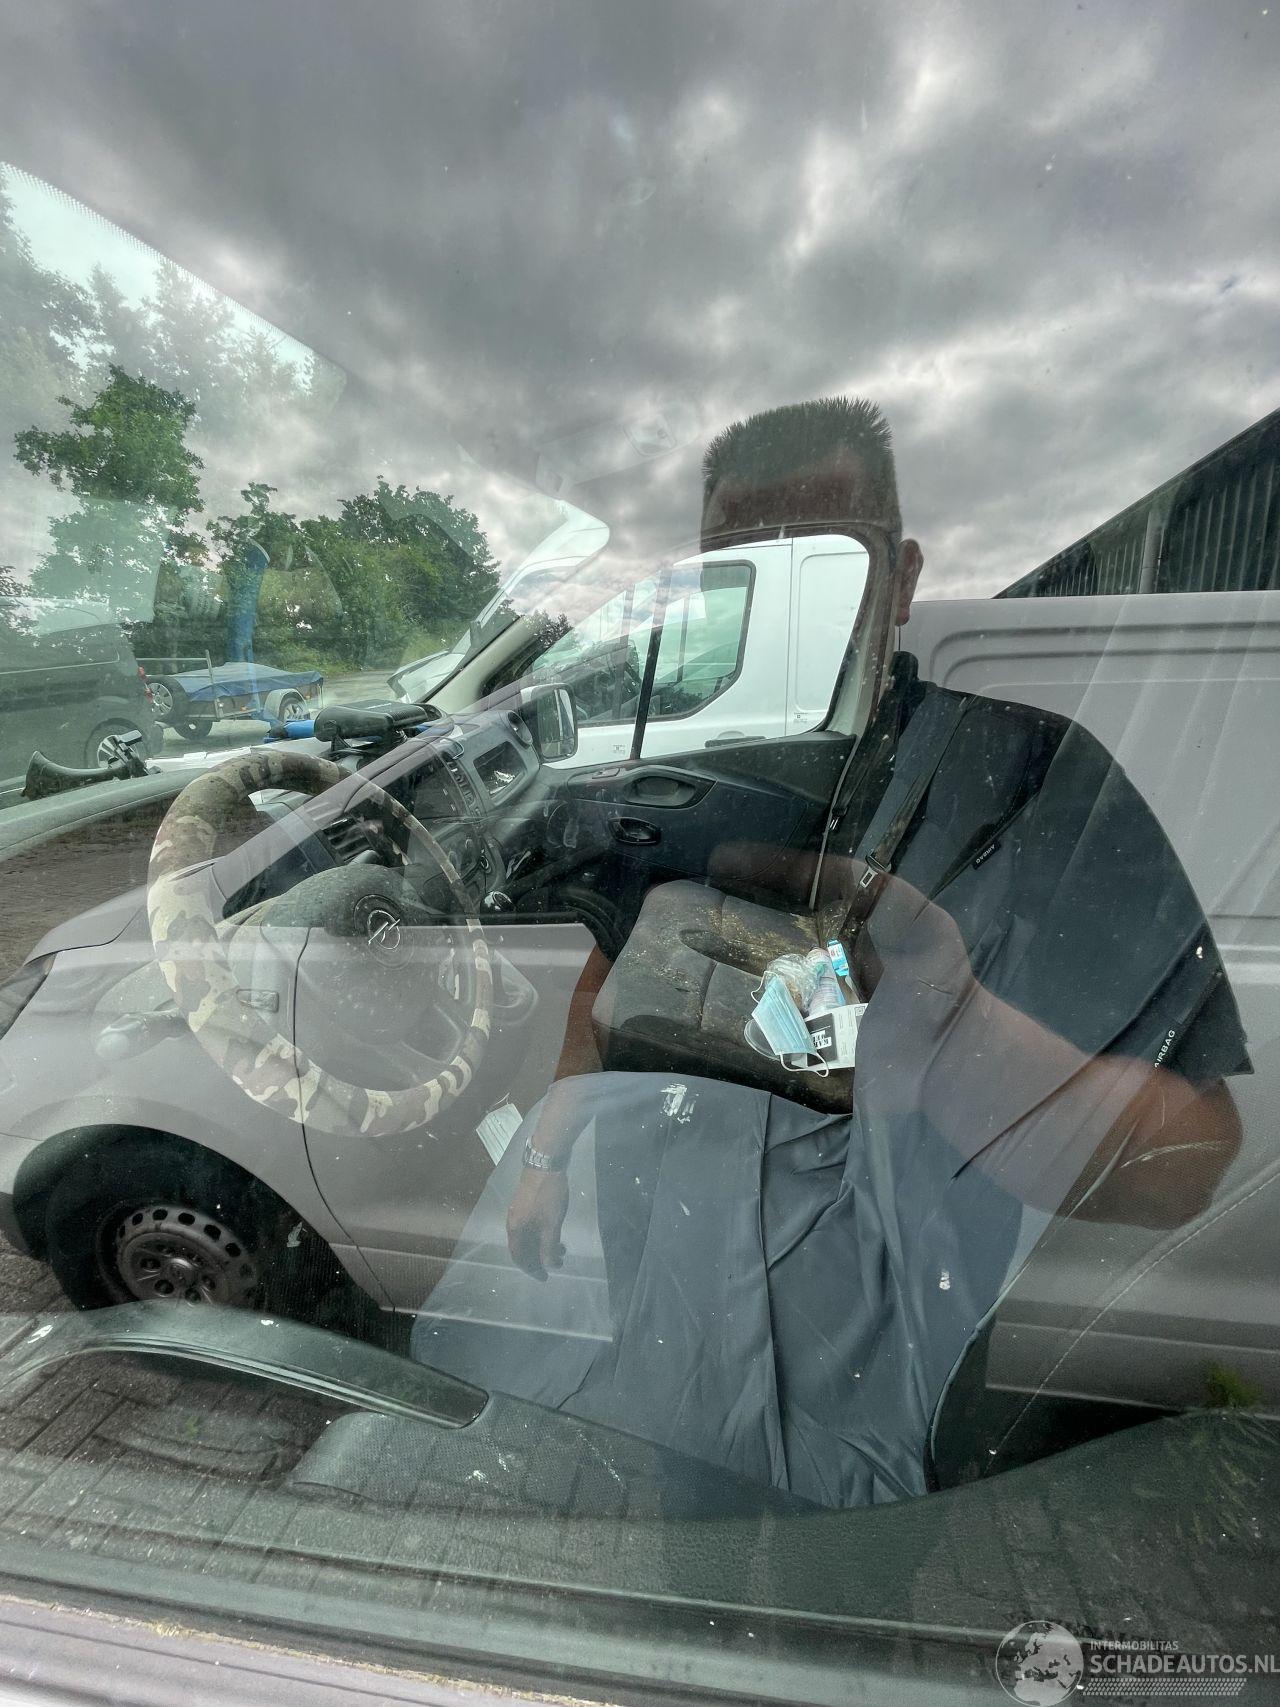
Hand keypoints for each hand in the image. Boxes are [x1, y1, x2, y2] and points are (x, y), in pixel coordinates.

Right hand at [506, 1165, 568, 1280]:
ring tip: (563, 1249)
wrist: (546, 1162)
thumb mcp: (551, 1224)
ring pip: (530, 1236)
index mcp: (515, 1229)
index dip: (532, 1269)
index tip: (545, 1277)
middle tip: (557, 1264)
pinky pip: (533, 1226)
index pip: (519, 1257)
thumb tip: (549, 1265)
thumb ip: (549, 1246)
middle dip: (541, 1257)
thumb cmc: (548, 1195)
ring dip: (544, 1245)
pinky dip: (543, 1234)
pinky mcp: (528, 1203)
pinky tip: (557, 1233)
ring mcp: (520, 1211)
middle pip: (524, 1247)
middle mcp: (514, 1222)